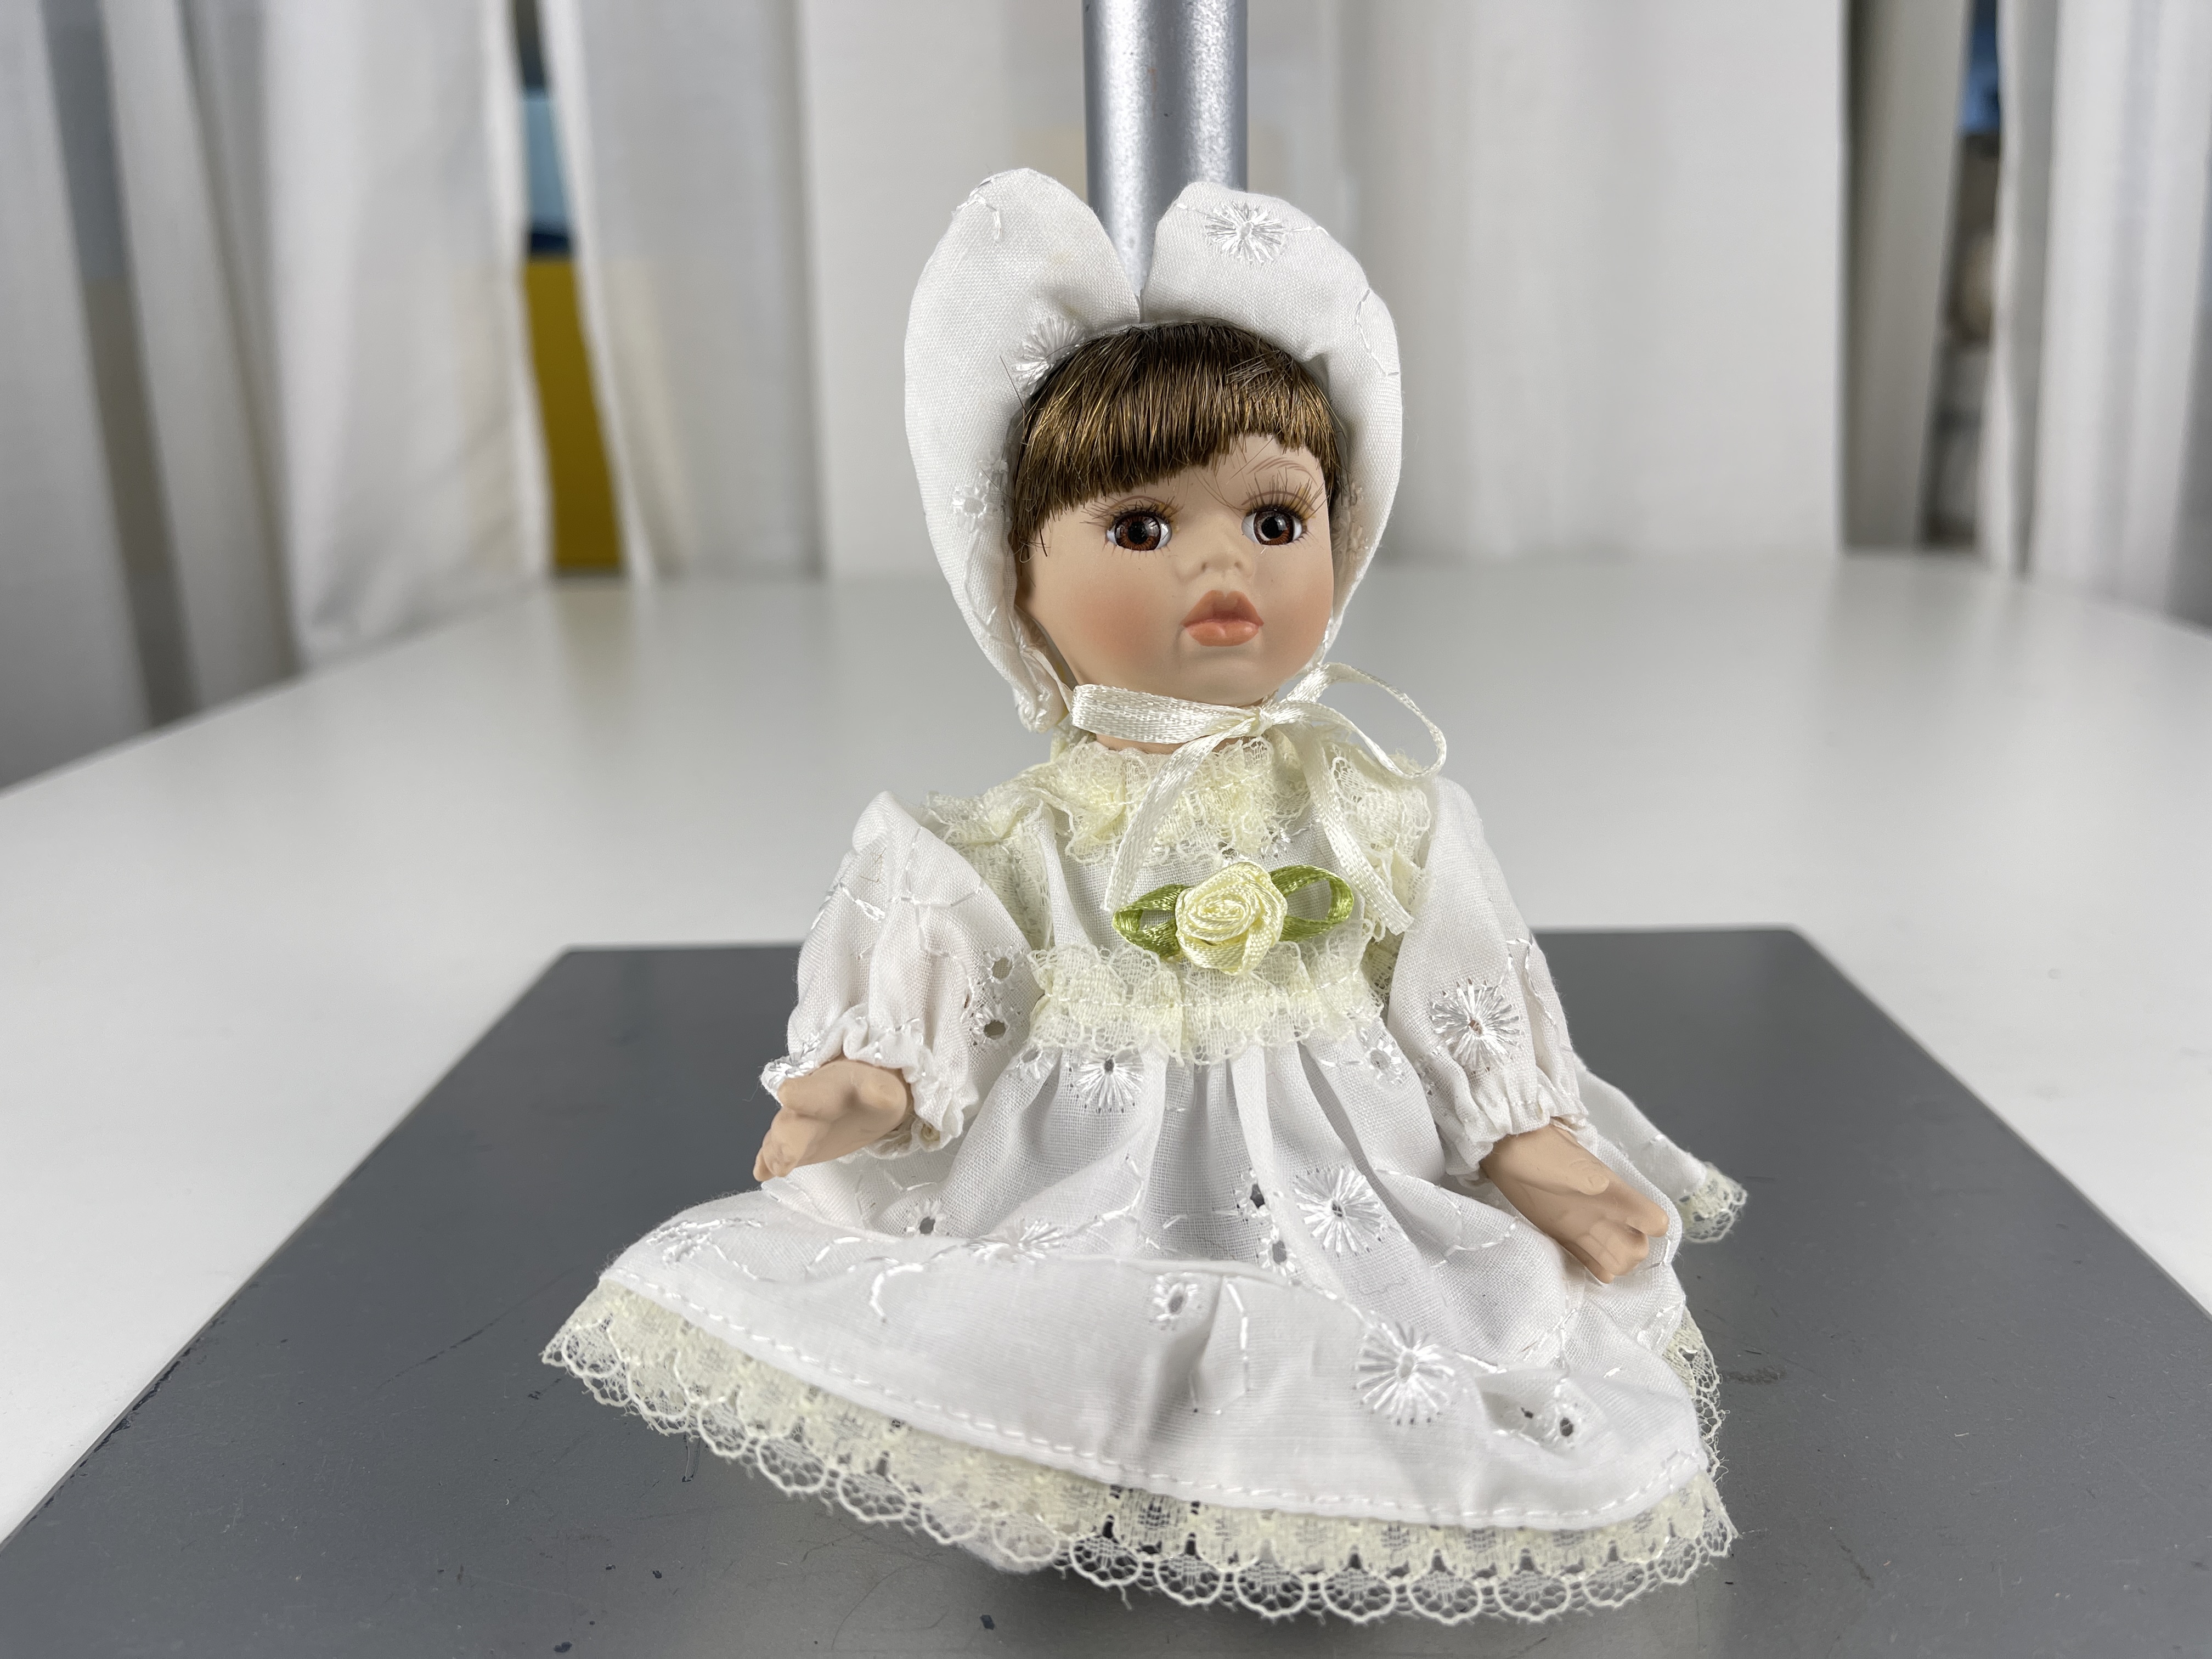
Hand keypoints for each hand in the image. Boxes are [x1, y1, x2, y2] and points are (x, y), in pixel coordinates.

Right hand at [753, 1058, 913, 1180]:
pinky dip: (767, 1160)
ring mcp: (798, 1123)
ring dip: (777, 1150)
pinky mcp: (795, 1143)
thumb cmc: (877, 1091)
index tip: (788, 1094)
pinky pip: (776, 1149)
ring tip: (777, 1167)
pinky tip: (762, 1173)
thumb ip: (880, 1093)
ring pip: (782, 1134)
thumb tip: (881, 1095)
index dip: (802, 1092)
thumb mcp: (886, 1091)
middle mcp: (805, 1102)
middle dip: (787, 1135)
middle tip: (786, 1156)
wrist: (866, 1093)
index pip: (815, 1088)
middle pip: (792, 1118)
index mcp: (831, 1086)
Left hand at [1480, 1122, 1668, 1283]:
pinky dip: (1598, 1269)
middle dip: (1630, 1255)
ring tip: (1598, 1264)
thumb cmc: (1543, 1151)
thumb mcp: (1566, 1161)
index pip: (1652, 1219)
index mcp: (1615, 1195)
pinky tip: (1596, 1274)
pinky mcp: (1565, 1234)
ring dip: (1614, 1264)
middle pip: (1636, 1246)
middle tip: (1608, 1254)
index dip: (1651, 1229)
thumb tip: (1602, 1184)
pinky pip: (1590, 1258)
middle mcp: (1607, 1213)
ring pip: (1616, 1255)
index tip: (1636, 1232)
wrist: (1512, 1148)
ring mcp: (1586, 1225)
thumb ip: (1584, 1175)